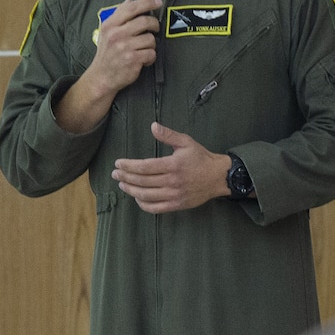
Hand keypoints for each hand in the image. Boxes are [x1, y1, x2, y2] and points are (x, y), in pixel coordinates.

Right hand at [88, 0, 162, 94]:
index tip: (158, 1)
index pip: (131, 7)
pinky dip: (150, 57)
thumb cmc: (108, 52)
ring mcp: (124, 47)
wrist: (101, 77)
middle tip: (154, 29)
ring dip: (151, 44)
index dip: (147, 2)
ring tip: (143, 48)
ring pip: (151, 38)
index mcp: (110, 25)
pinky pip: (151, 53)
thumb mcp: (108, 31)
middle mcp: (116, 34)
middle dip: (155, 24)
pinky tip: (143, 59)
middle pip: (145, 21)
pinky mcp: (132, 59)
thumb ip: (120, 15)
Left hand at [113, 123, 230, 212]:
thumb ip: (168, 135)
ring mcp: (174, 195)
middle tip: (115, 174)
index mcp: (173, 165)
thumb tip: (153, 126)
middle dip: (125, 177)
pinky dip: (143, 204)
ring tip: (122, 185)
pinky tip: (137, 197)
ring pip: (146, 195)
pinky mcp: (177, 204)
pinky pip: (155, 208)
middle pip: (142, 181)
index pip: (144, 167)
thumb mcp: (187, 142)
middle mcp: (172, 181)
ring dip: (131, 190)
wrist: (219, 177)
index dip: (128, 166)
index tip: (118, 163)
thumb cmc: (201, 158)